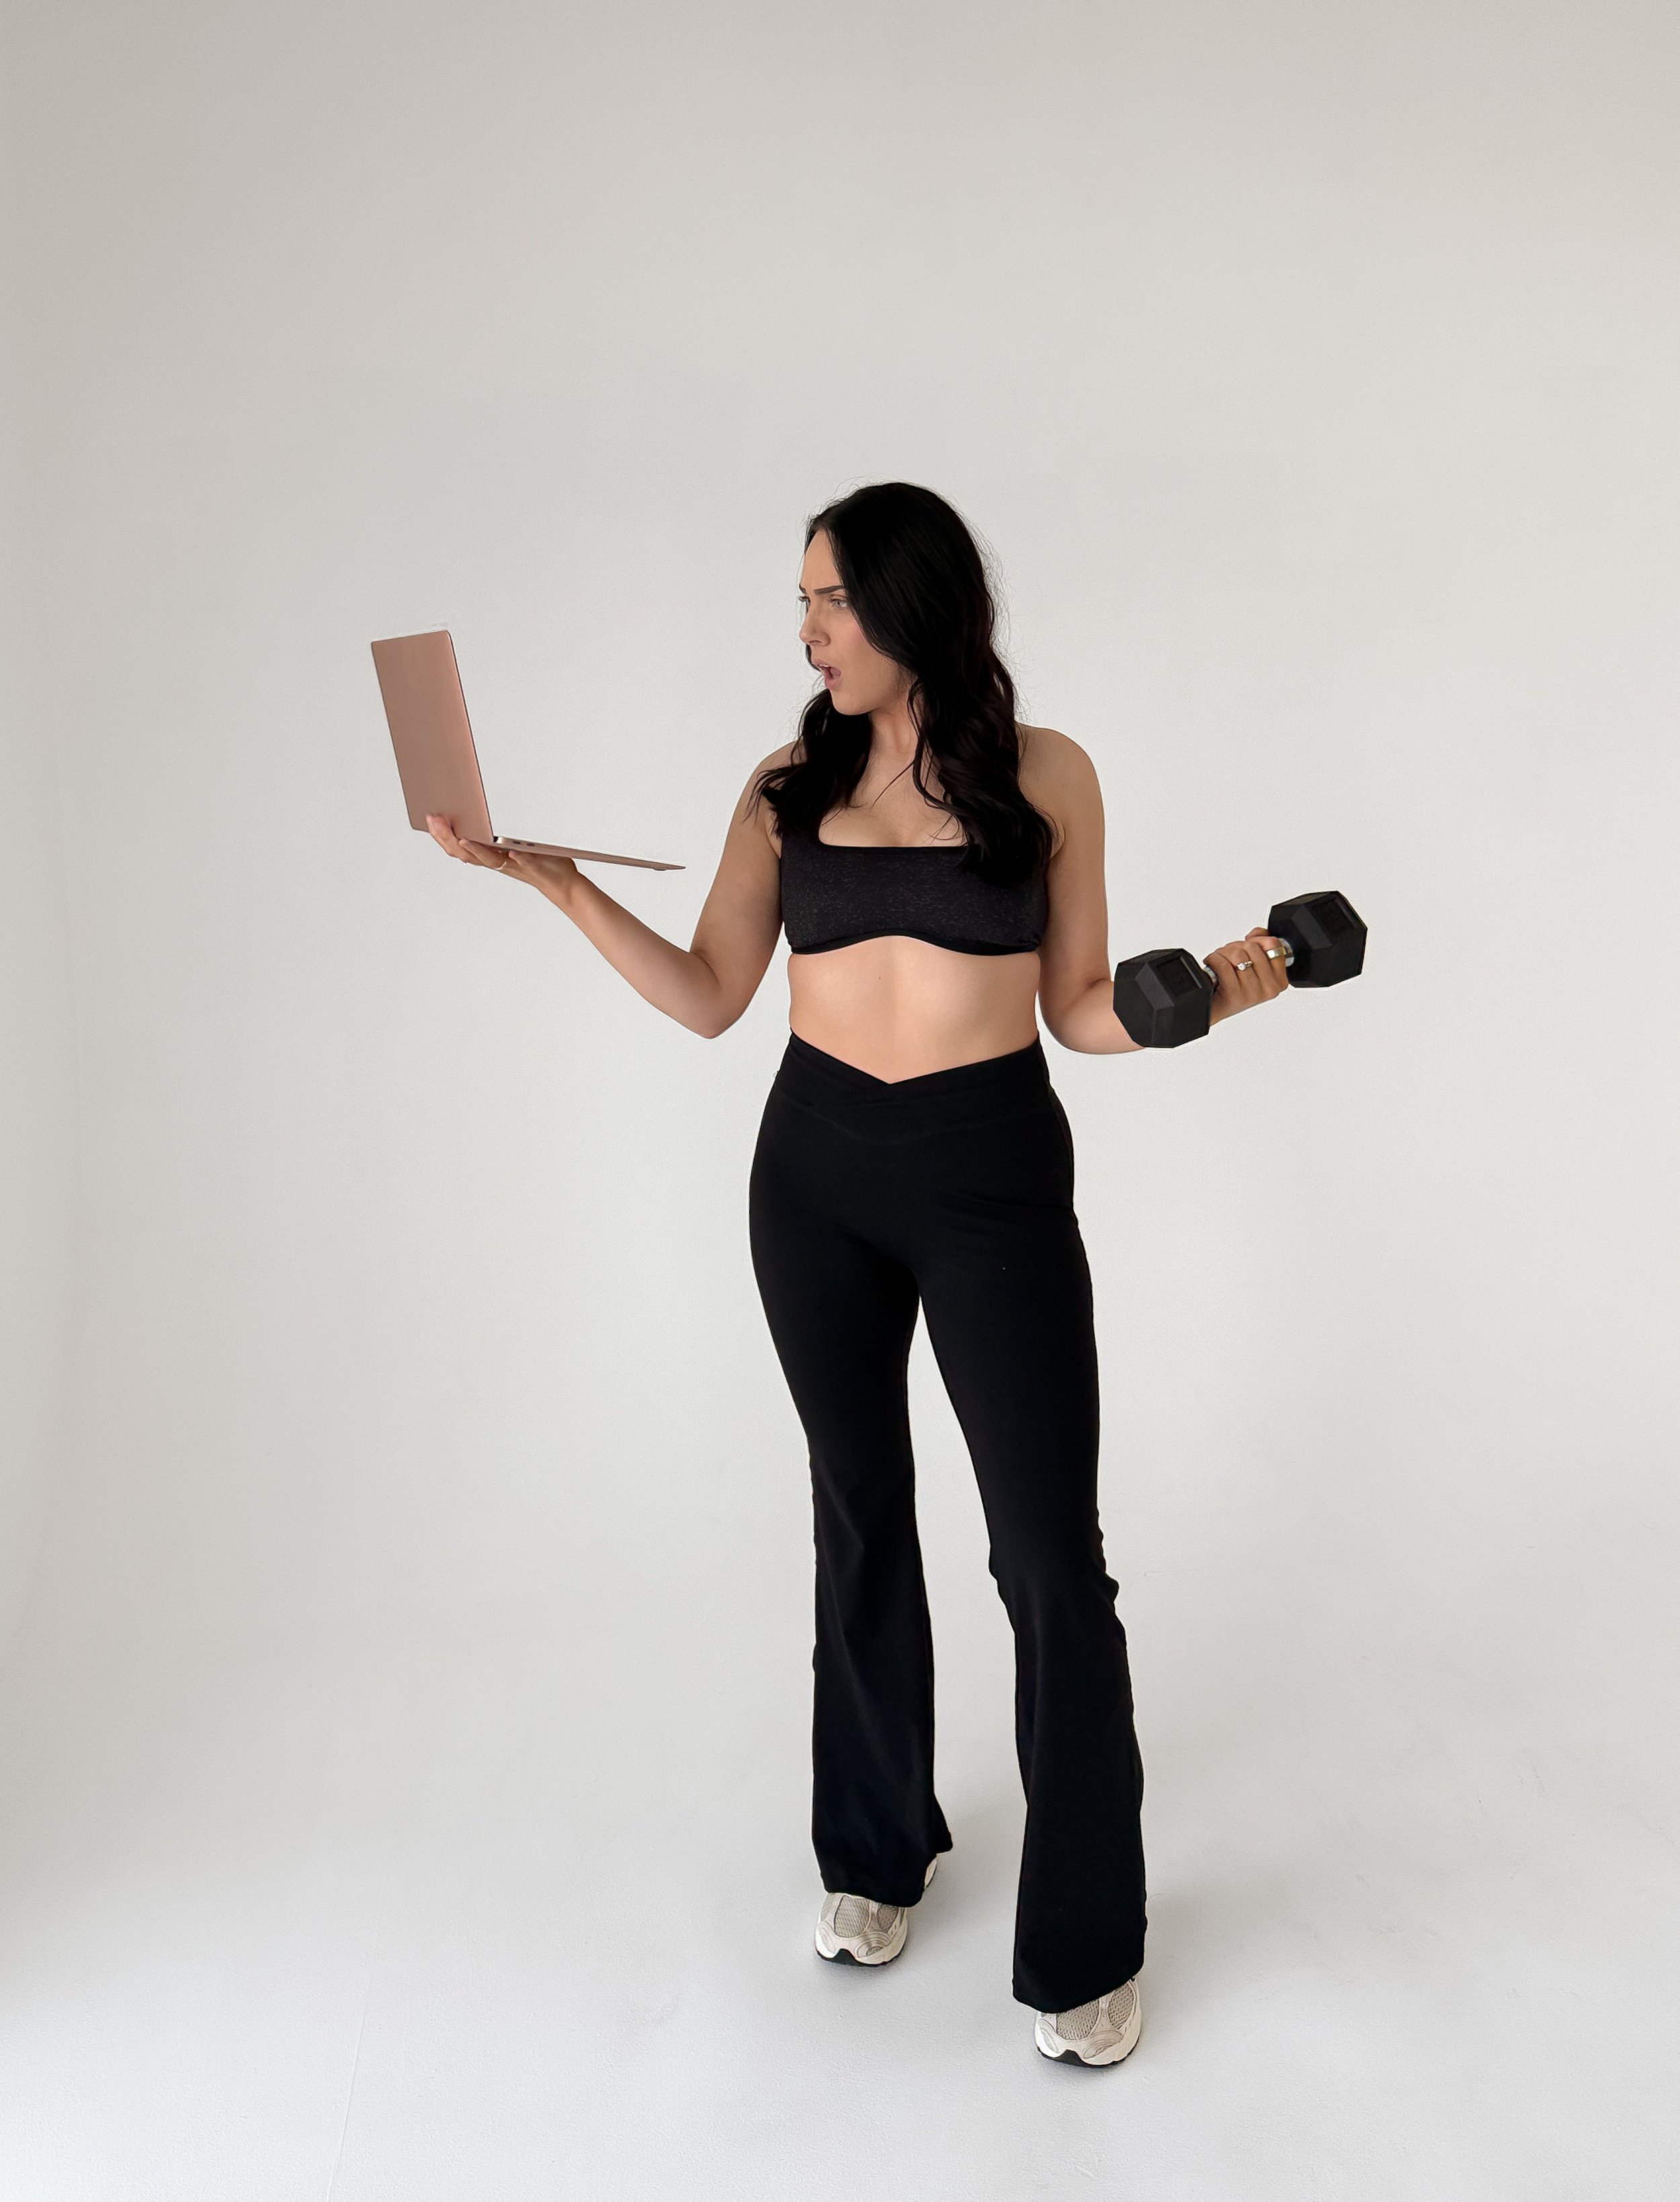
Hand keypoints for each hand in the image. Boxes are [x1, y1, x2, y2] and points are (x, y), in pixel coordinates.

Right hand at [424, 815, 580, 901]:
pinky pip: (525, 863)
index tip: (429, 818)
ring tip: (462, 838)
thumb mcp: (509, 845)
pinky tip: (512, 851)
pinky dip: (518, 858)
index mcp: (490, 855)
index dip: (442, 835)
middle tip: (435, 819)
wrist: (560, 880)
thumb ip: (495, 834)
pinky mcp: (535, 867)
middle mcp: (497, 861)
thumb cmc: (536, 860)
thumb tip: (480, 810)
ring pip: (490, 861)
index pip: (459, 847)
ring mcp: (514, 865)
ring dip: (475, 850)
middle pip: (466, 854)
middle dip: (448, 837)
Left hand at [1205, 926, 1290, 1023]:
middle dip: (1236, 947)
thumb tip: (1257, 933)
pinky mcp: (1235, 994)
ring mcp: (1253, 992)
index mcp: (1279, 979)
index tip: (1247, 946)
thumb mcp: (1254, 966)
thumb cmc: (1234, 986)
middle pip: (1252, 947)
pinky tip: (1213, 966)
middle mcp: (1269, 987)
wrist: (1215, 1008)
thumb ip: (1261, 944)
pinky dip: (1213, 960)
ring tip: (1221, 963)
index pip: (1274, 945)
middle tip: (1229, 958)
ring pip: (1237, 954)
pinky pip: (1223, 964)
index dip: (1256, 940)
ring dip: (1223, 953)